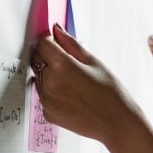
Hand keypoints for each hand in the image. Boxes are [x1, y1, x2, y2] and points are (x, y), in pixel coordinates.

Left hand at [31, 24, 142, 144]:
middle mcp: (49, 83)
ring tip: (72, 81)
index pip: (42, 44)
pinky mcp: (47, 113)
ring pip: (38, 78)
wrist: (116, 123)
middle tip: (67, 61)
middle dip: (48, 56)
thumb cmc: (110, 92)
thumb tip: (57, 30)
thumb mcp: (94, 62)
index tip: (57, 43)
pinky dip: (52, 91)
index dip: (50, 41)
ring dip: (48, 74)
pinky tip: (71, 94)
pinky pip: (43, 95)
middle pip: (36, 60)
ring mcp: (46, 100)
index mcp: (62, 66)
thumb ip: (71, 44)